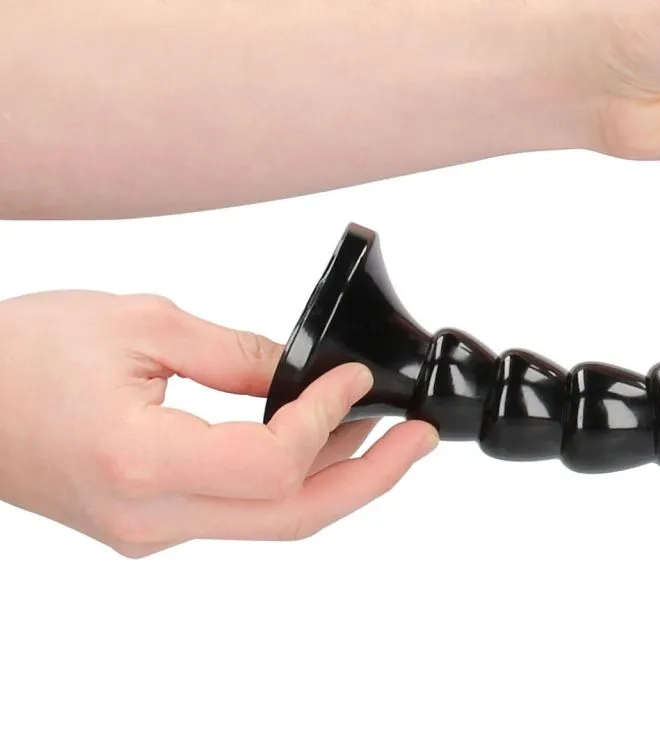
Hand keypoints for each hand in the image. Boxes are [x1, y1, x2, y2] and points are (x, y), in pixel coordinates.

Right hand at [0, 290, 435, 556]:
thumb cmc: (20, 353)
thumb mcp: (141, 325)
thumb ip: (234, 354)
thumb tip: (304, 373)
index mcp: (142, 463)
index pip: (272, 466)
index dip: (328, 421)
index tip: (356, 379)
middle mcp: (147, 517)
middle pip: (289, 518)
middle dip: (371, 478)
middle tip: (422, 440)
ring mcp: (145, 530)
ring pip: (266, 522)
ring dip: (334, 479)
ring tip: (384, 431)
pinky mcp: (144, 522)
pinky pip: (234, 512)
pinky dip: (286, 480)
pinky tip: (316, 440)